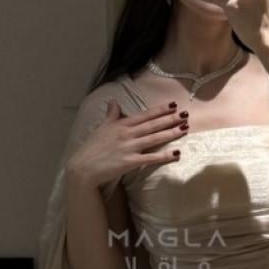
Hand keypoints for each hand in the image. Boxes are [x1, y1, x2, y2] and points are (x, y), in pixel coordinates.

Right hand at [66, 98, 189, 185]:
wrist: (82, 167)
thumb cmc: (91, 148)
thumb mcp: (101, 128)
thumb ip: (111, 115)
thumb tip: (114, 101)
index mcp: (120, 124)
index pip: (144, 115)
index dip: (160, 110)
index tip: (173, 105)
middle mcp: (126, 133)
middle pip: (152, 125)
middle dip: (170, 119)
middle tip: (186, 114)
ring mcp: (128, 148)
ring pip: (154, 138)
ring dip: (170, 133)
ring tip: (185, 128)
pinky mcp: (129, 162)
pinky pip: (150, 158)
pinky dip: (164, 156)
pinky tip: (176, 154)